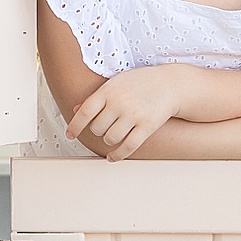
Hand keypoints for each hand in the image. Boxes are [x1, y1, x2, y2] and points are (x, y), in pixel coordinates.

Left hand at [66, 66, 185, 159]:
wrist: (170, 84)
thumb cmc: (140, 82)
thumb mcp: (116, 83)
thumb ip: (97, 96)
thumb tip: (76, 110)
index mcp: (108, 91)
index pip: (85, 112)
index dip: (75, 126)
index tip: (70, 135)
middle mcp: (119, 103)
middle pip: (97, 128)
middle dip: (98, 131)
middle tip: (103, 127)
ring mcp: (133, 115)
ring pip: (110, 138)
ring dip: (108, 141)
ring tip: (112, 136)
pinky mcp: (147, 126)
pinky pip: (128, 146)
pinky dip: (118, 155)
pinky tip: (112, 157)